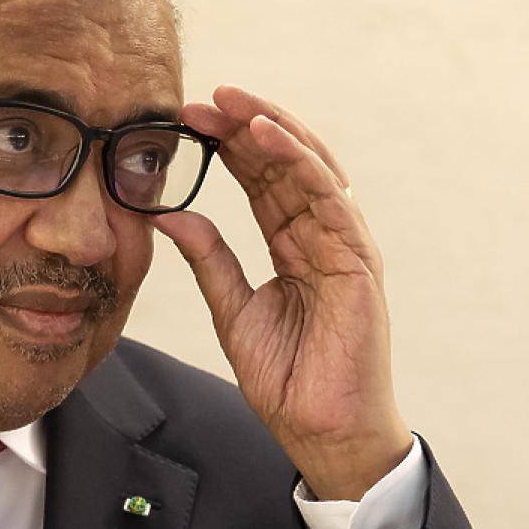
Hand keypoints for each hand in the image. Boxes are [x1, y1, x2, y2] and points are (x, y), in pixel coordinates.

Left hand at [151, 85, 412, 500]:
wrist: (321, 430)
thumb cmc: (288, 377)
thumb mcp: (233, 309)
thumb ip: (209, 259)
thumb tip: (170, 214)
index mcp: (293, 244)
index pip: (260, 180)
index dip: (227, 146)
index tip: (186, 119)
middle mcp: (321, 234)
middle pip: (283, 164)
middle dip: (243, 125)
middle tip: (201, 97)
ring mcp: (343, 243)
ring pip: (309, 167)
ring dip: (270, 128)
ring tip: (230, 100)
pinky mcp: (358, 258)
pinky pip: (328, 196)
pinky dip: (299, 159)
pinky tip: (266, 133)